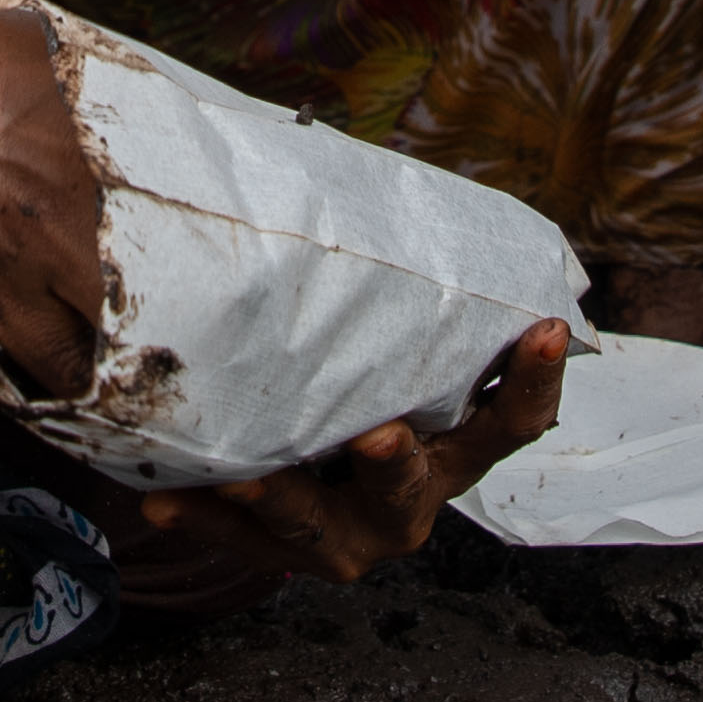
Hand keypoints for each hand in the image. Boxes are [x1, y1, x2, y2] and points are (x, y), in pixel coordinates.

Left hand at [96, 320, 573, 610]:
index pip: (511, 421)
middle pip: (417, 486)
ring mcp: (347, 535)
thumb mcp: (385, 348)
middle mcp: (412, 497)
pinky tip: (160, 500)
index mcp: (453, 444)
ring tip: (245, 480)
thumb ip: (383, 291)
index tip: (541, 328)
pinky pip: (236, 540)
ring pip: (318, 525)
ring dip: (282, 499)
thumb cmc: (352, 383)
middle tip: (379, 438)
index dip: (530, 379)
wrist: (302, 477)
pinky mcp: (280, 552)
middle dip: (395, 466)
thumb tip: (322, 149)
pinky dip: (201, 517)